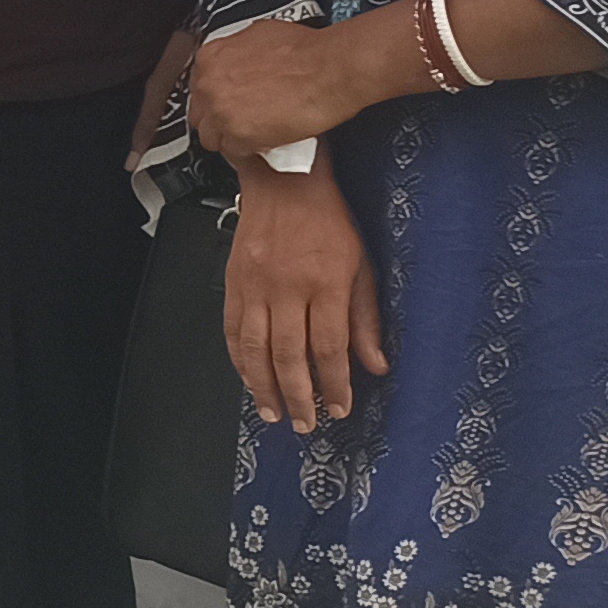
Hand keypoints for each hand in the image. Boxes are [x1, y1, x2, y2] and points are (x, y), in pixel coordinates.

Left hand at [190, 15, 391, 164]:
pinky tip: (264, 143)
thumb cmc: (308, 52)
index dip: (215, 98)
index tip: (227, 103)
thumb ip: (239, 52)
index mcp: (211, 57)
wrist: (332, 69)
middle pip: (200, 114)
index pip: (198, 88)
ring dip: (230, 138)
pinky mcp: (239, 136)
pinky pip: (233, 152)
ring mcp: (221, 111)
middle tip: (242, 120)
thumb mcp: (261, 35)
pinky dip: (248, 151)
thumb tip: (241, 60)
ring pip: (211, 138)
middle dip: (218, 119)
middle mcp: (210, 84)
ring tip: (254, 134)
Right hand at [224, 158, 387, 429]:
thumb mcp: (362, 264)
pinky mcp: (234, 282)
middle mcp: (288, 288)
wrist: (284, 182)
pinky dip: (239, 360)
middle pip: (290, 355)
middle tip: (306, 424)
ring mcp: (256, 286)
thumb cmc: (327, 220)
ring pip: (256, 348)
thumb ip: (366, 317)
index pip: (330, 347)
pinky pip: (232, 329)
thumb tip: (375, 363)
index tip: (340, 407)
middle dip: (299, 396)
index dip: (335, 384)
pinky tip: (248, 378)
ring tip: (273, 413)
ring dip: (264, 386)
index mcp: (325, 283)